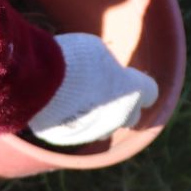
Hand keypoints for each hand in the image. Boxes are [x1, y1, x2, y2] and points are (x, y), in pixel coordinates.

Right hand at [27, 33, 157, 146]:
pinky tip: (61, 105)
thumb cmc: (74, 59)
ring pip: (105, 127)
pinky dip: (74, 121)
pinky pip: (78, 131)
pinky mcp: (71, 139)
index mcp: (133, 91)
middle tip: (108, 90)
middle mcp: (119, 117)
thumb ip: (109, 67)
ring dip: (99, 115)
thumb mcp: (98, 51)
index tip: (129, 77)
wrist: (40, 81)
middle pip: (132, 116)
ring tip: (81, 97)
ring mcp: (95, 131)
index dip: (140, 84)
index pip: (151, 92)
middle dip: (123, 105)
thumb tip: (105, 73)